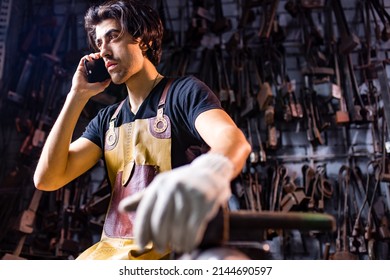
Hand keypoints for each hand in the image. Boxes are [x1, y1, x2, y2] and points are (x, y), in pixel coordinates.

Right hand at [70, 53, 110, 100]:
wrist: (82, 92)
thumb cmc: (91, 90)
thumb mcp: (102, 86)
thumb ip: (106, 82)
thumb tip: (110, 78)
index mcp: (95, 74)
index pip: (99, 65)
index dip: (102, 61)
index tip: (106, 59)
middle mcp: (90, 71)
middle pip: (94, 60)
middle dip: (98, 56)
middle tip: (101, 55)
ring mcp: (85, 69)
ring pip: (89, 58)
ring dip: (92, 55)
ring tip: (96, 56)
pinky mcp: (80, 68)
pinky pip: (83, 60)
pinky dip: (87, 57)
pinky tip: (90, 58)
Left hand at [118, 153, 233, 252]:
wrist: (211, 171)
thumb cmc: (183, 183)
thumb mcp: (162, 186)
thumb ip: (143, 198)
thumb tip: (121, 208)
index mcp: (159, 184)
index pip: (145, 212)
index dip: (142, 231)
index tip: (142, 245)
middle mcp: (172, 187)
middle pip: (160, 221)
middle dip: (159, 240)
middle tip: (161, 249)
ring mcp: (189, 193)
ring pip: (178, 226)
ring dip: (176, 242)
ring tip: (177, 246)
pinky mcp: (204, 200)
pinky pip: (194, 227)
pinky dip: (190, 240)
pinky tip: (189, 244)